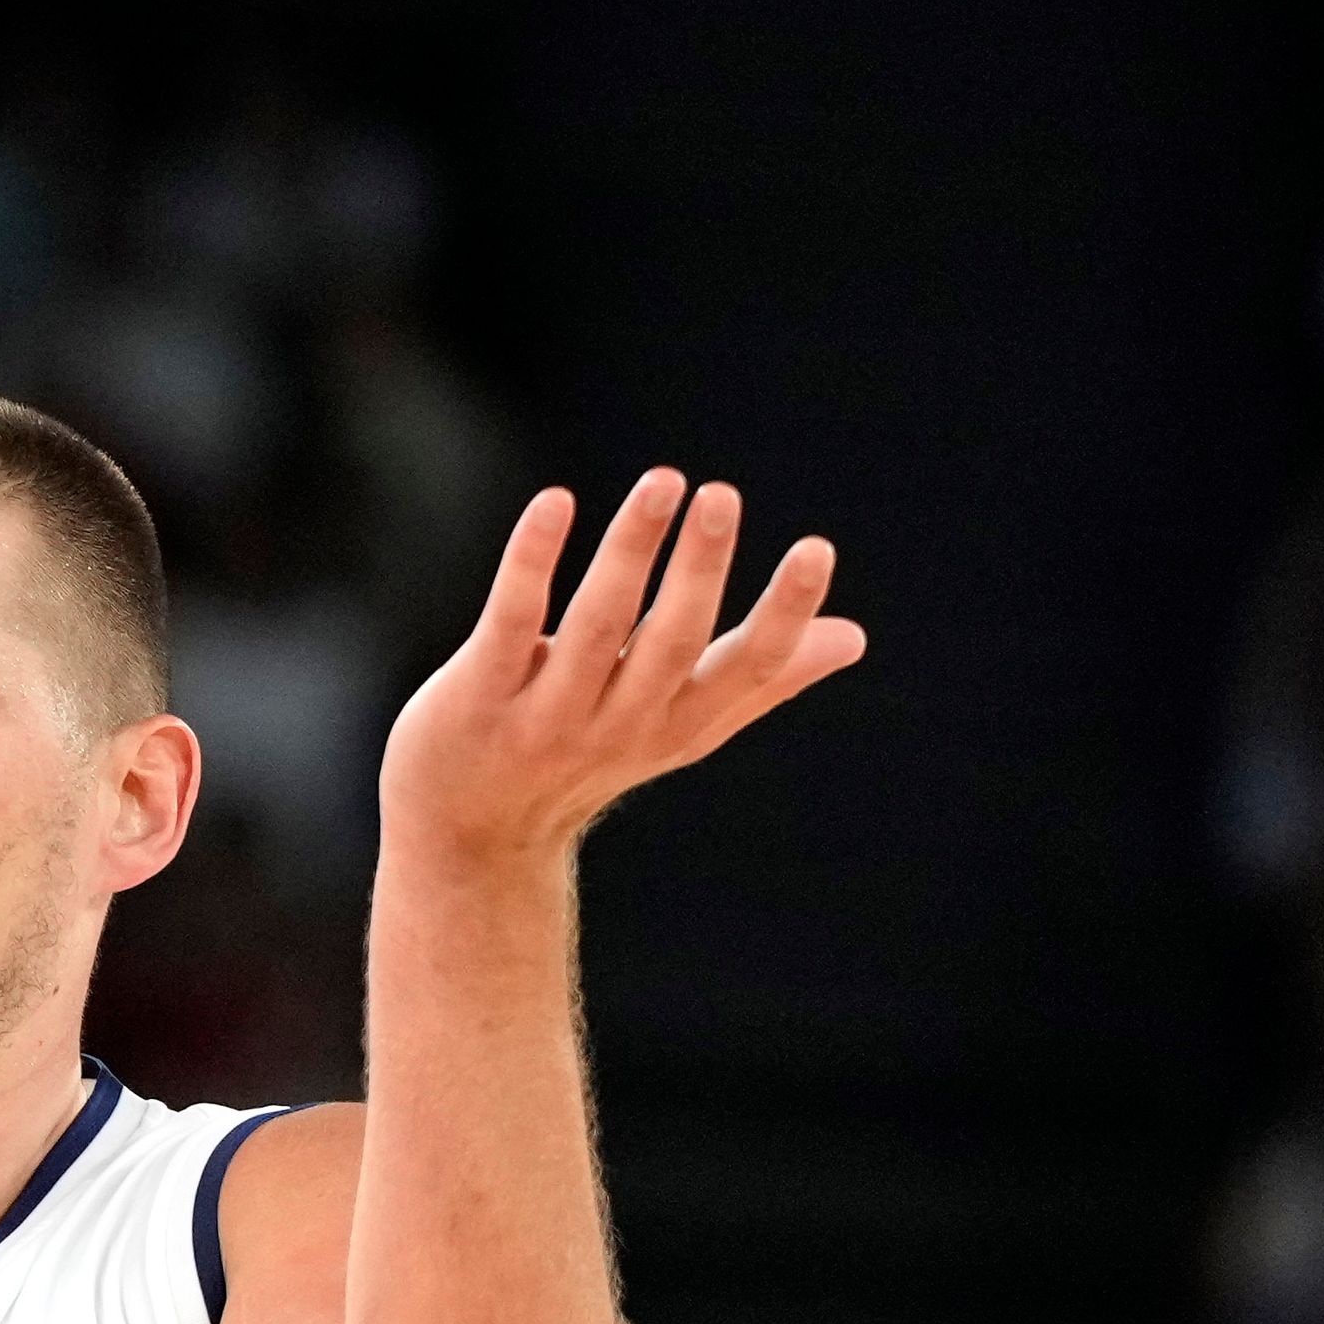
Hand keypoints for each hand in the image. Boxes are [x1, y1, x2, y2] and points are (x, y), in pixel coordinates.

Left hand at [379, 470, 862, 862]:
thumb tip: (854, 638)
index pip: (744, 670)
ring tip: (663, 483)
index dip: (782, 614)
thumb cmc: (583, 762)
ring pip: (595, 625)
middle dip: (699, 569)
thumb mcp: (677, 730)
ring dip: (629, 550)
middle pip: (669, 642)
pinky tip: (556, 502)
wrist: (469, 840)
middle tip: (722, 496)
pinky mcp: (477, 696)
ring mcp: (545, 714)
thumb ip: (757, 680)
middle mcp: (618, 724)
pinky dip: (532, 562)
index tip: (816, 549)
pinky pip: (509, 623)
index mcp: (675, 725)